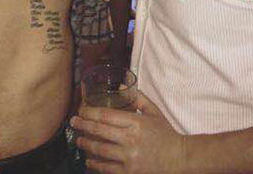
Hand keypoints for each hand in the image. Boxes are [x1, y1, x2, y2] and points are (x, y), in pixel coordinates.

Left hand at [71, 92, 186, 173]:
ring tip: (78, 140)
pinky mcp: (129, 173)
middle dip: (82, 126)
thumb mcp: (154, 112)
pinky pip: (107, 169)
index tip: (80, 110)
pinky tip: (89, 161)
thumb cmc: (165, 134)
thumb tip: (120, 87)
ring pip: (100, 151)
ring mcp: (129, 159)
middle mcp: (130, 140)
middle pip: (99, 131)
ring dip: (86, 145)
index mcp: (136, 123)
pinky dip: (95, 165)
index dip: (89, 112)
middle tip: (73, 123)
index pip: (106, 115)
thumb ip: (138, 98)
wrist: (179, 159)